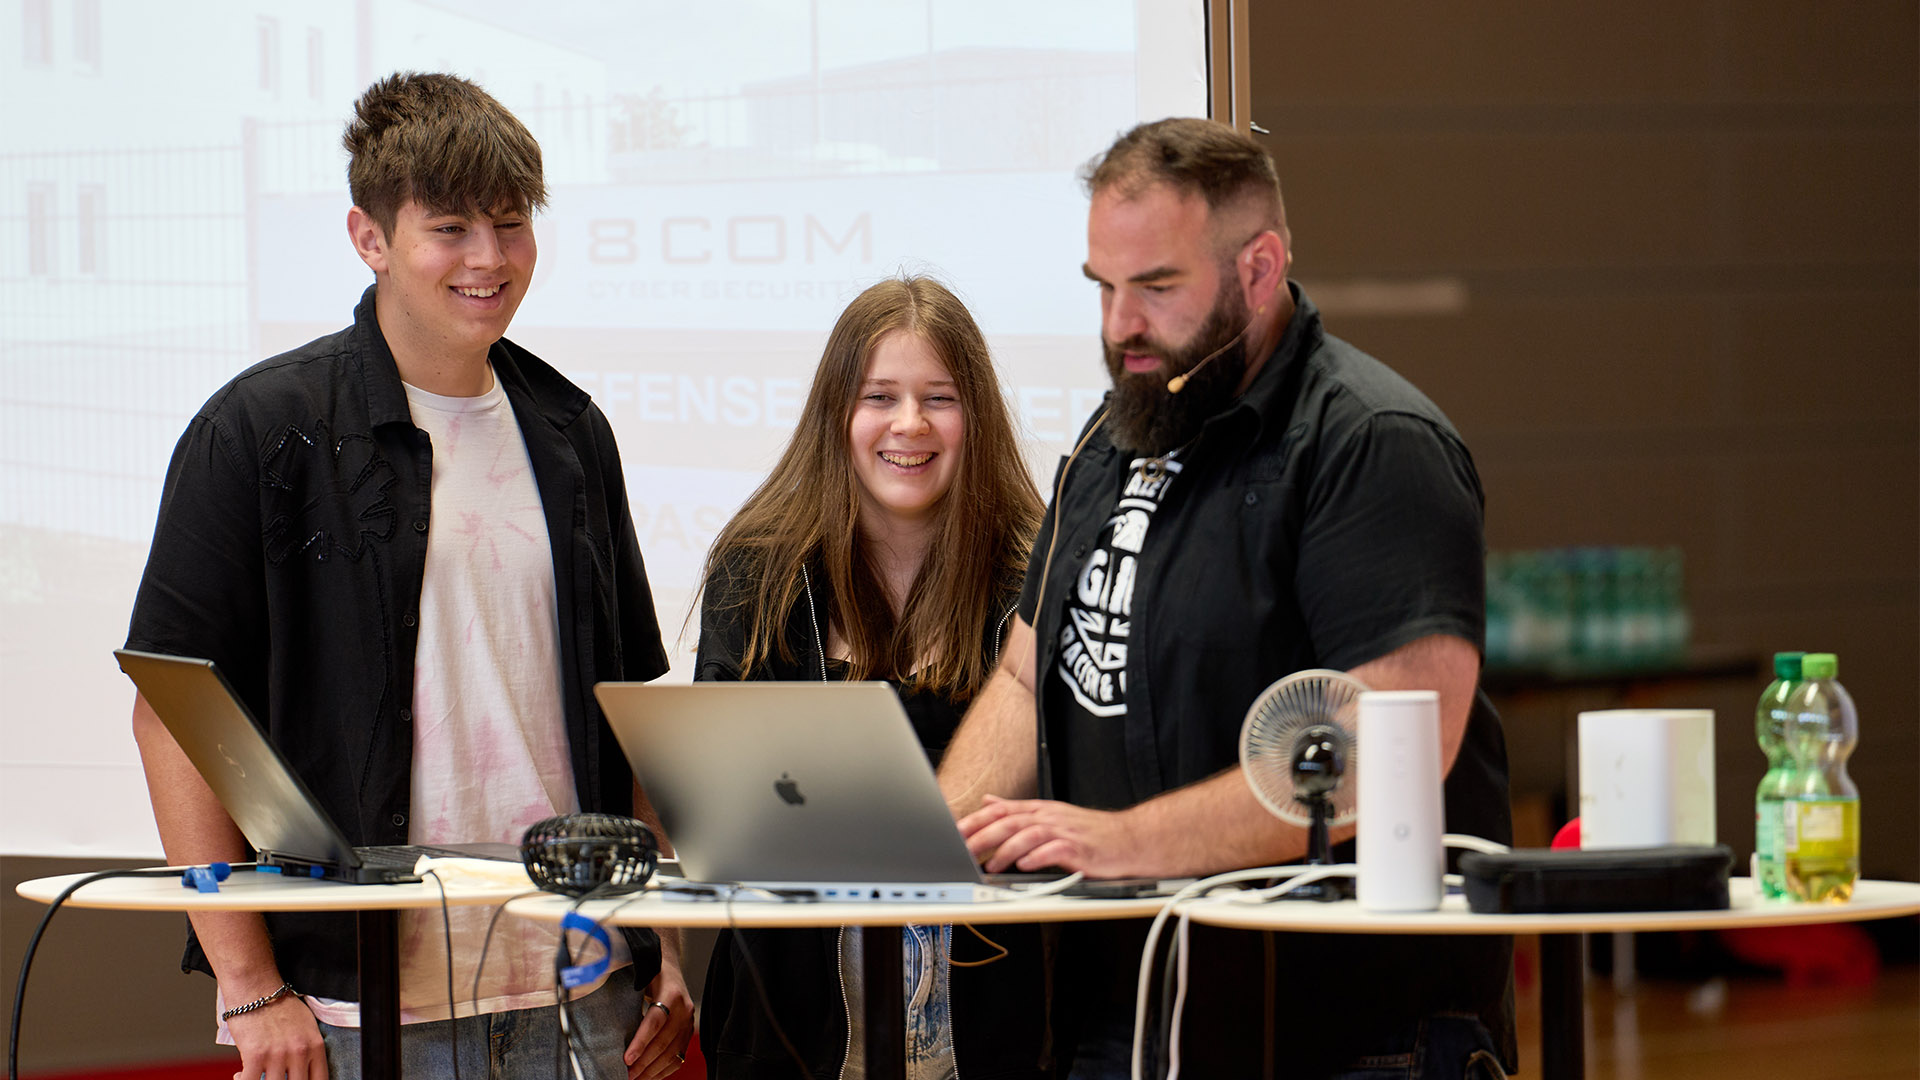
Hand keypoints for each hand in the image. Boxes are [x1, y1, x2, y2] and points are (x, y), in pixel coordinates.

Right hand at [226, 993, 326, 1079]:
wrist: (256, 988)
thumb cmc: (280, 1005)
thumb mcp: (306, 1027)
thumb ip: (307, 1051)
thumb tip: (303, 1072)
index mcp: (315, 1046)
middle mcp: (299, 1052)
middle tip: (274, 1078)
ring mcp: (278, 1055)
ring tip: (257, 1077)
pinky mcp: (255, 1055)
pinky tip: (240, 1076)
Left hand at [625, 962, 697, 1079]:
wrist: (668, 964)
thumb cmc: (650, 971)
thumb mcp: (639, 977)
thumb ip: (627, 996)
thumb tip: (607, 1020)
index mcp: (671, 993)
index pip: (656, 1021)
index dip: (641, 1042)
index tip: (627, 1059)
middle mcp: (684, 1009)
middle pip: (664, 1042)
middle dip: (644, 1062)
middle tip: (627, 1074)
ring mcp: (689, 1022)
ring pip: (673, 1053)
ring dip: (653, 1070)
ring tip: (635, 1078)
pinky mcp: (689, 1032)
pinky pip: (679, 1056)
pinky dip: (664, 1070)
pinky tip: (650, 1075)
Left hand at [958, 795, 1142, 876]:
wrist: (1130, 839)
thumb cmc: (1090, 832)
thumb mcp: (1050, 815)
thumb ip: (1017, 809)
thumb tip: (989, 801)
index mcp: (1040, 810)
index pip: (1000, 810)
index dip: (975, 821)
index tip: (954, 832)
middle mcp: (1049, 817)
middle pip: (1010, 822)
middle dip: (983, 836)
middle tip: (963, 850)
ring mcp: (1065, 832)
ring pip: (1029, 835)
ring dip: (1007, 850)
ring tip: (991, 864)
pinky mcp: (1080, 849)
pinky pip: (1055, 851)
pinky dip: (1038, 858)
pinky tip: (1025, 866)